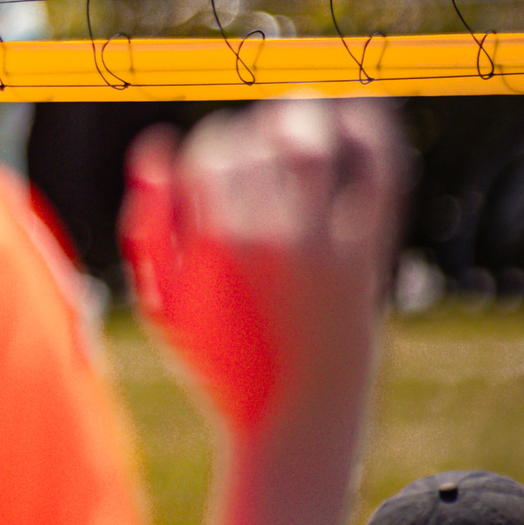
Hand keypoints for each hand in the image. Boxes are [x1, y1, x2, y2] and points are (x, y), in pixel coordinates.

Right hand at [121, 100, 404, 432]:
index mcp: (212, 245)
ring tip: (299, 116)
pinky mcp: (365, 253)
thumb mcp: (163, 304)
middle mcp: (267, 237)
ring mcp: (322, 244)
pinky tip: (359, 109)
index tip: (218, 165)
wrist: (299, 415)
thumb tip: (154, 145)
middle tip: (259, 148)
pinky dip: (371, 130)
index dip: (212, 147)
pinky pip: (377, 172)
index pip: (209, 152)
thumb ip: (146, 225)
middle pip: (255, 142)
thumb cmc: (220, 359)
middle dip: (253, 134)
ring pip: (310, 142)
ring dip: (302, 115)